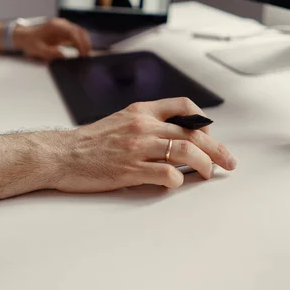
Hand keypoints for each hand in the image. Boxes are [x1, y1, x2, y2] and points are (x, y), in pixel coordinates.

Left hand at [13, 18, 91, 60]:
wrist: (25, 37)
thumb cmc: (30, 42)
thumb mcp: (37, 49)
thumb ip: (49, 52)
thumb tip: (62, 54)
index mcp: (55, 26)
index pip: (72, 32)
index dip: (79, 42)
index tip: (82, 53)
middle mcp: (61, 24)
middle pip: (79, 31)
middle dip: (85, 43)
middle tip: (87, 56)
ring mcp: (64, 27)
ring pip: (80, 33)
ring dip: (85, 43)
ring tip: (86, 55)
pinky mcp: (65, 32)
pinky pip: (77, 36)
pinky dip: (81, 43)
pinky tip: (82, 52)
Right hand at [49, 98, 237, 192]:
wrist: (61, 154)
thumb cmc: (89, 142)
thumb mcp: (120, 121)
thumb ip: (146, 124)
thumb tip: (174, 136)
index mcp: (141, 111)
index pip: (183, 106)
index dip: (203, 121)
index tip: (210, 135)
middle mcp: (142, 126)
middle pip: (193, 133)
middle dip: (217, 149)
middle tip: (228, 162)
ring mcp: (137, 148)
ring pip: (185, 151)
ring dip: (204, 164)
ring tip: (209, 174)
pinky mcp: (130, 170)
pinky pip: (165, 173)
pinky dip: (178, 180)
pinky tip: (178, 183)